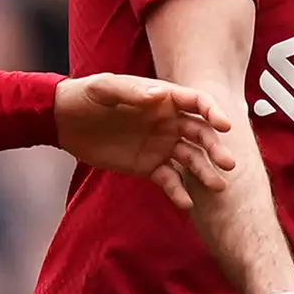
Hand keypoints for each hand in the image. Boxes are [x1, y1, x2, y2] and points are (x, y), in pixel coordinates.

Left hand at [56, 72, 232, 206]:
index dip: (213, 112)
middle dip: (215, 148)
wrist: (66, 121)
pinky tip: (186, 204)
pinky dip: (178, 191)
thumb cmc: (86, 96)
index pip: (197, 103)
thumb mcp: (105, 89)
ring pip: (190, 159)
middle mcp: (168, 122)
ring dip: (204, 172)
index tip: (225, 126)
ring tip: (217, 187)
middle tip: (228, 164)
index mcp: (164, 99)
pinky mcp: (149, 166)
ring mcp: (161, 146)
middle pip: (200, 134)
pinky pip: (169, 180)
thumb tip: (159, 96)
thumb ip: (131, 92)